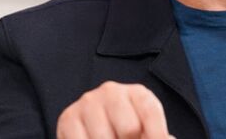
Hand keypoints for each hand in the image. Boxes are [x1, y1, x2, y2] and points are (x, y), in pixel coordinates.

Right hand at [56, 81, 172, 138]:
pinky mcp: (68, 118)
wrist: (91, 129)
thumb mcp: (145, 134)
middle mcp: (112, 92)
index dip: (156, 136)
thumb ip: (156, 136)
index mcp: (138, 94)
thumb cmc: (125, 135)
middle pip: (129, 129)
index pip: (151, 113)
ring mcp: (88, 103)